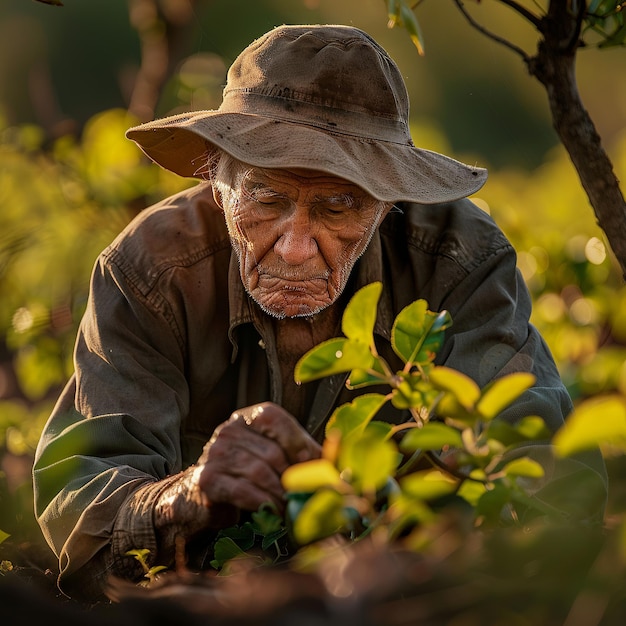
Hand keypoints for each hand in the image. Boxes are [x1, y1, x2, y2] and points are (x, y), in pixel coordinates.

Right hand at [196, 402, 321, 515]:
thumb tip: (339, 464)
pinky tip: (273, 511)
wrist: (203, 494)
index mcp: (249, 416)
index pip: (275, 418)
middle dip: (293, 477)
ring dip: (280, 493)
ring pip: (259, 472)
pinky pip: (242, 490)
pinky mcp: (208, 480)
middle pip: (271, 451)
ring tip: (291, 505)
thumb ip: (302, 454)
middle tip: (306, 494)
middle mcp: (230, 429)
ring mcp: (216, 453)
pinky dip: (264, 503)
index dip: (297, 441)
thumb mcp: (275, 455)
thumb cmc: (248, 472)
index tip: (314, 464)